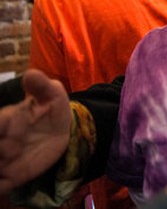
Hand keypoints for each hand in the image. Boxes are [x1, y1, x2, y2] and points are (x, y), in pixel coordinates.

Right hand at [0, 70, 70, 193]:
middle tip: (7, 154)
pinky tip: (4, 188)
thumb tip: (31, 74)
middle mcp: (0, 142)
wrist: (64, 131)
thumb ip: (42, 86)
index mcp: (4, 121)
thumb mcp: (53, 95)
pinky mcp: (12, 177)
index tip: (3, 136)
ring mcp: (3, 160)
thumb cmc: (52, 109)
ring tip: (3, 170)